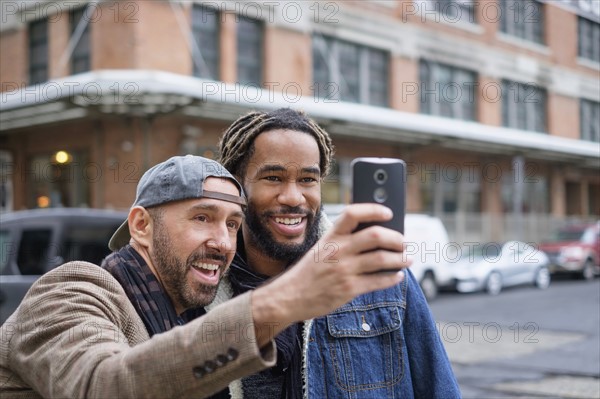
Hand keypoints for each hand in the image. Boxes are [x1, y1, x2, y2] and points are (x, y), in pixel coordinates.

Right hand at [251, 203, 409, 342]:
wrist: (290, 296)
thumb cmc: (311, 270)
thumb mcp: (322, 248)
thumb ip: (344, 240)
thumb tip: (379, 236)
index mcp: (331, 236)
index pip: (353, 213)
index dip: (374, 210)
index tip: (389, 213)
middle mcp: (338, 250)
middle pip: (375, 236)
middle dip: (396, 238)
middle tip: (404, 242)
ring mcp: (344, 270)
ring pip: (382, 259)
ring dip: (400, 258)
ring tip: (407, 258)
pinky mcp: (348, 289)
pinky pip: (378, 281)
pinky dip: (392, 278)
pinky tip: (397, 275)